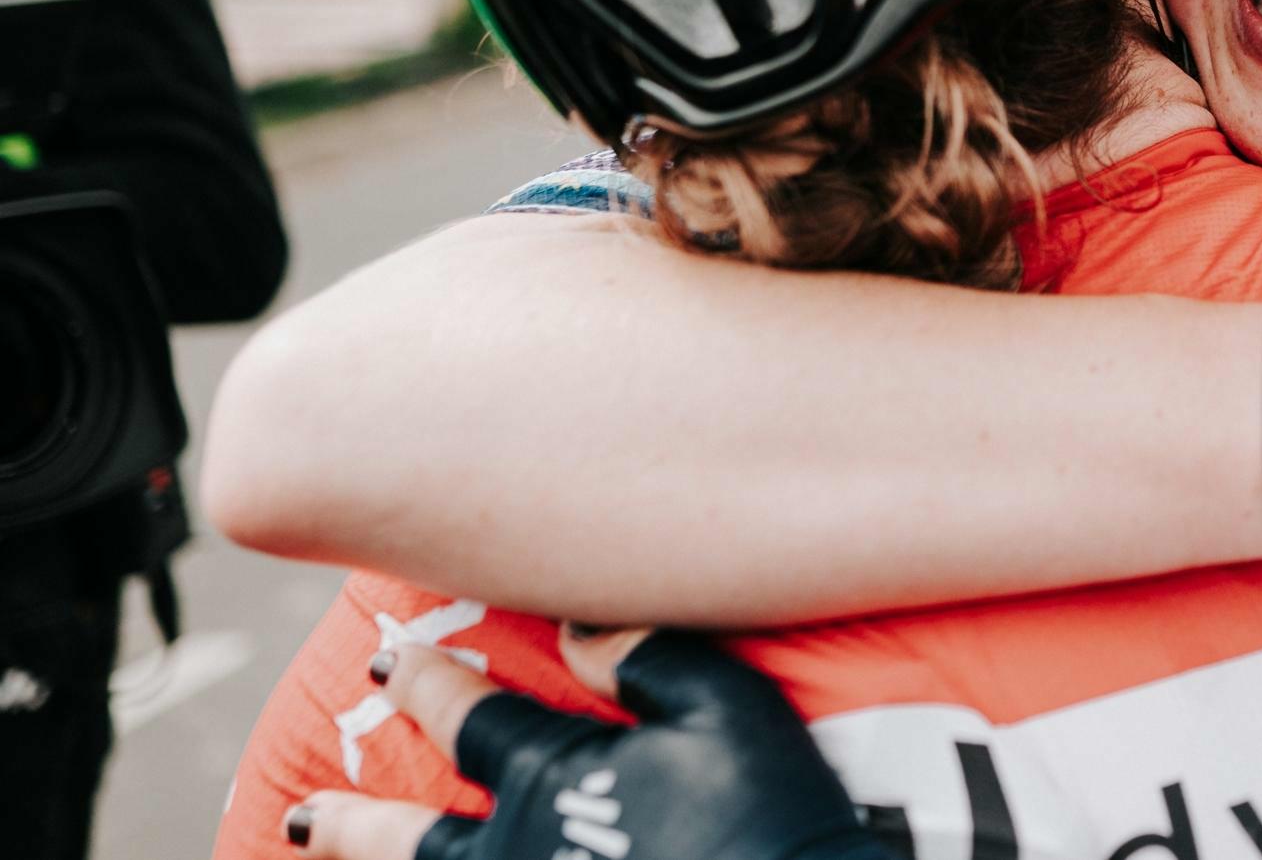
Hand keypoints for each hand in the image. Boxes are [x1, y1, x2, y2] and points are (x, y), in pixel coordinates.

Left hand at [281, 629, 891, 859]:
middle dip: (351, 825)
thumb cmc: (766, 809)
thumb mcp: (724, 706)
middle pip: (408, 841)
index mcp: (549, 778)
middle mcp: (513, 855)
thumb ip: (644, 657)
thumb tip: (572, 620)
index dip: (423, 684)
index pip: (468, 718)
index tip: (386, 660)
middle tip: (300, 819)